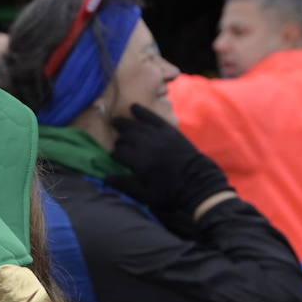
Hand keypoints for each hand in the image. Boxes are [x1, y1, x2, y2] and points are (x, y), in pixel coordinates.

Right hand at [106, 104, 233, 219]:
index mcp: (140, 162)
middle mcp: (147, 145)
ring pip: (136, 126)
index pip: (120, 152)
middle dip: (119, 138)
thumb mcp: (145, 195)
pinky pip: (153, 117)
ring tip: (115, 120)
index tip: (114, 157)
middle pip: (126, 136)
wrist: (196, 182)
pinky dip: (142, 111)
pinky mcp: (168, 130)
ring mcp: (158, 136)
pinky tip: (133, 107)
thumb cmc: (170, 191)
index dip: (115, 153)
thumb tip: (105, 178)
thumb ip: (125, 184)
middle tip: (116, 141)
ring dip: (124, 122)